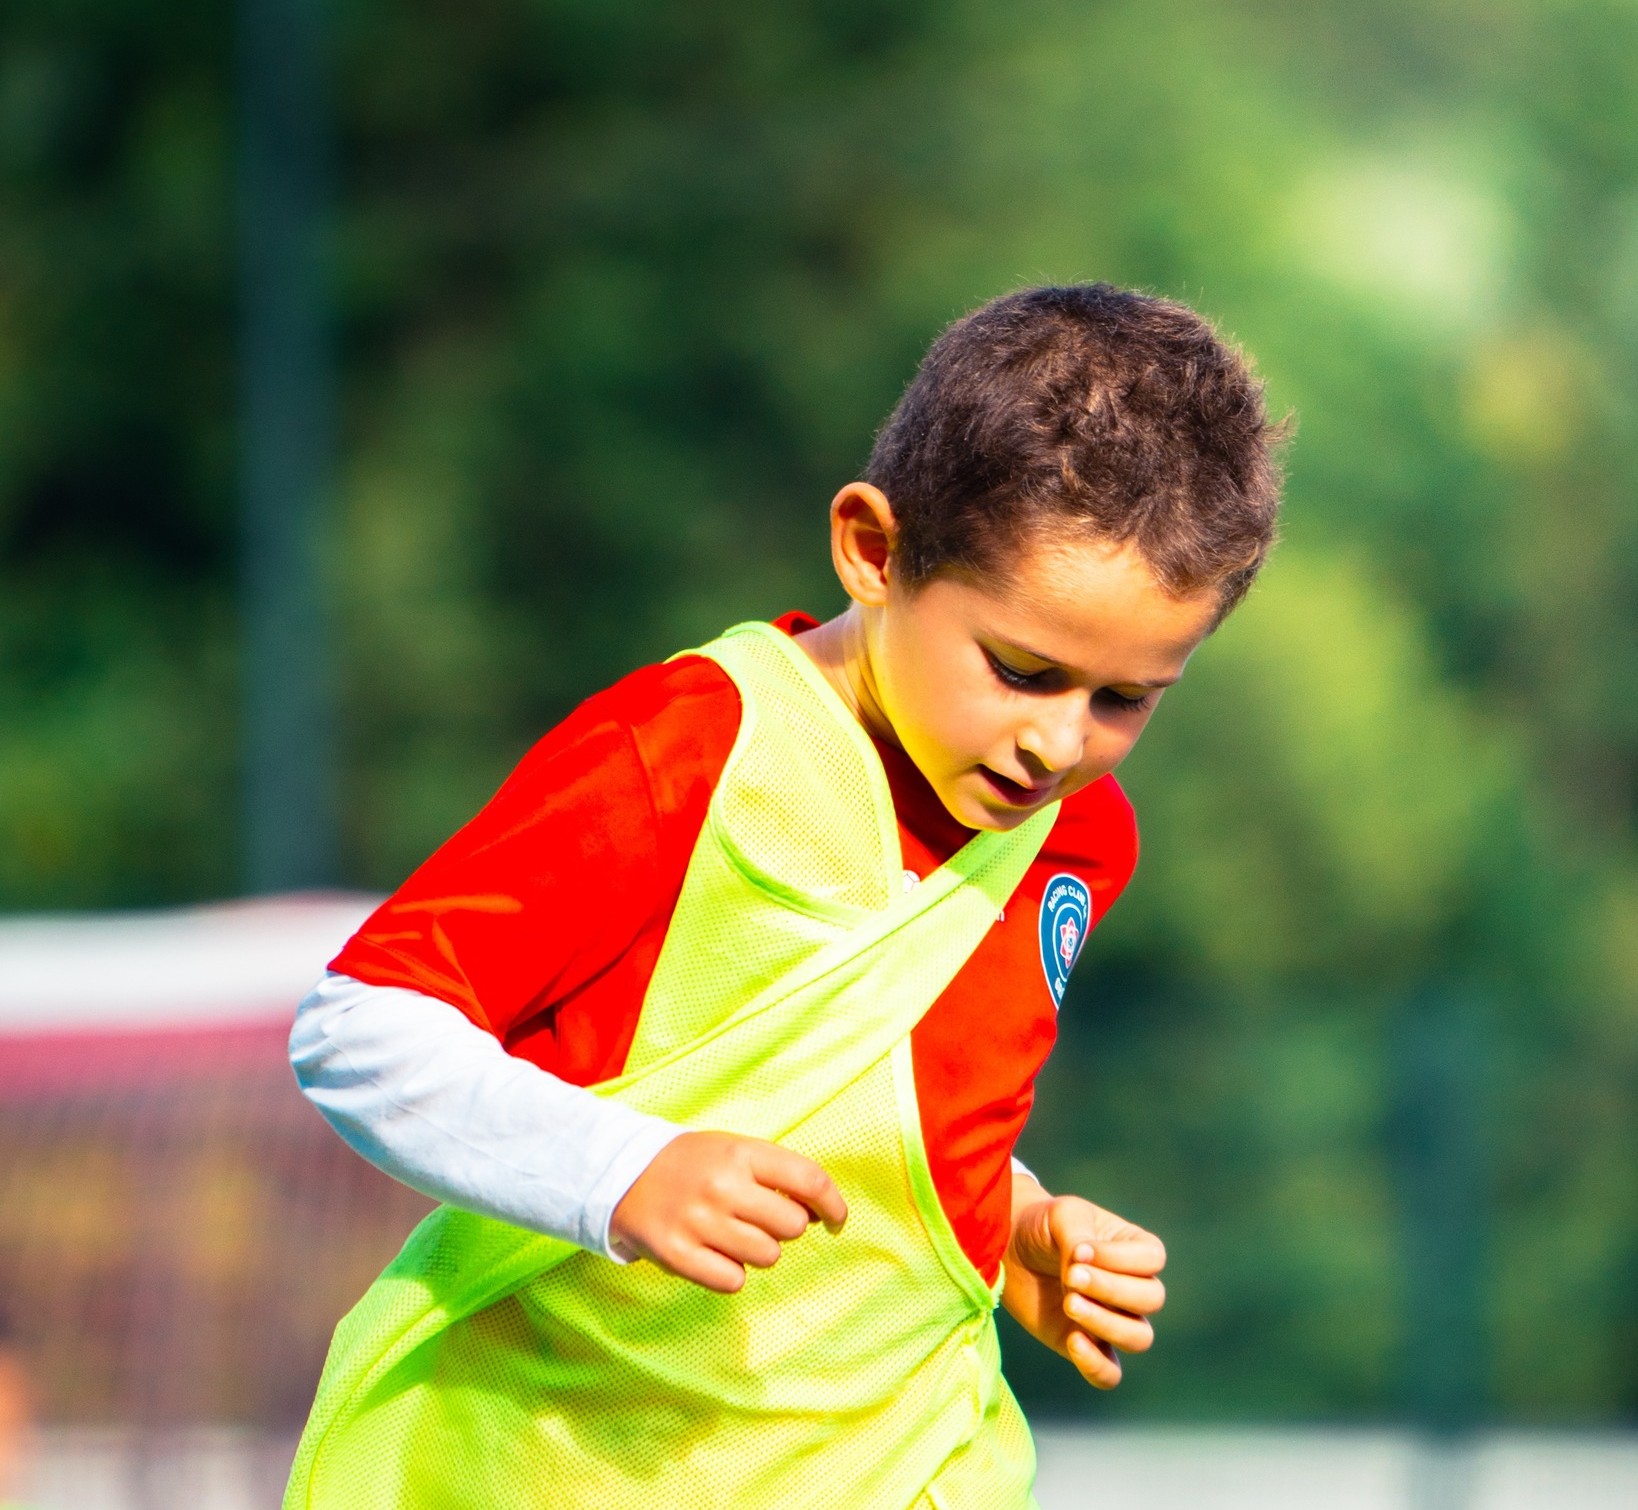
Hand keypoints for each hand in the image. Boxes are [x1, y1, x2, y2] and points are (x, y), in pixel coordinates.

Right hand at [608, 1130, 847, 1293]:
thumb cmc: (693, 1164)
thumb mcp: (734, 1149)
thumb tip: (819, 1213)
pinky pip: (734, 1281)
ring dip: (758, 1251)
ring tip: (731, 1233)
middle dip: (785, 1228)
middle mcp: (722, 1185)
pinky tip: (713, 1252)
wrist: (623, 1174)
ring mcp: (699, 1221)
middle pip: (792, 1226)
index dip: (833, 1205)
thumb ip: (776, 1174)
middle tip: (760, 1219)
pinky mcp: (677, 1254)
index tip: (836, 1220)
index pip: (809, 1180)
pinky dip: (731, 1273)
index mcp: (741, 1152)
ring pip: (767, 1256)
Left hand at [1001, 1182, 1165, 1388]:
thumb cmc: (1043, 1226)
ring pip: (1139, 1337)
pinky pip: (1110, 1374)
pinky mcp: (1089, 1346)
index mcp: (1135, 1248)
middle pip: (1151, 1299)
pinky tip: (1072, 1341)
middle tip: (1070, 1276)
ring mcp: (1113, 1319)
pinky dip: (1097, 1365)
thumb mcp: (1062, 1216)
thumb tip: (1083, 1266)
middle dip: (1111, 1289)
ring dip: (1107, 1324)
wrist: (1010, 1249)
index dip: (1119, 1258)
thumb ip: (1078, 1237)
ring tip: (1069, 1303)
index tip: (1080, 1250)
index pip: (1152, 1259)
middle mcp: (1132, 1287)